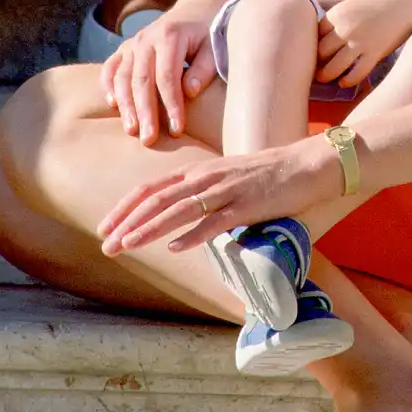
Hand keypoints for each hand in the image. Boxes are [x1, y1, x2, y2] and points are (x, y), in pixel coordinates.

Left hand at [98, 135, 338, 255]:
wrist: (306, 164)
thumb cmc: (267, 175)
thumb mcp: (226, 179)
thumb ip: (202, 195)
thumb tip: (180, 219)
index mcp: (199, 171)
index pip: (152, 188)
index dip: (125, 208)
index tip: (105, 227)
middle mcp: (207, 177)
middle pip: (157, 199)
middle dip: (128, 223)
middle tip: (106, 245)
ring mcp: (227, 190)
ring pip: (180, 209)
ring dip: (149, 229)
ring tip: (127, 246)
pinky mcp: (248, 205)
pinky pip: (216, 221)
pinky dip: (194, 234)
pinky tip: (176, 248)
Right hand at [100, 1, 220, 144]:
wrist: (195, 11)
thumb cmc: (208, 35)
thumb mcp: (214, 48)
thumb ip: (204, 69)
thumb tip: (190, 92)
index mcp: (170, 36)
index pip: (167, 77)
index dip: (171, 105)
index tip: (177, 130)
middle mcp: (147, 38)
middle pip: (142, 80)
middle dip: (145, 112)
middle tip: (148, 140)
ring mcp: (133, 43)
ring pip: (123, 77)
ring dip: (125, 105)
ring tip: (131, 130)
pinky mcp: (125, 48)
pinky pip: (110, 68)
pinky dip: (107, 85)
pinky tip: (112, 105)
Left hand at [316, 0, 411, 85]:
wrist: (407, 0)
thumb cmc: (381, 0)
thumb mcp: (355, 3)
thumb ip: (341, 19)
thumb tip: (328, 38)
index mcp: (337, 13)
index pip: (315, 35)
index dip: (313, 45)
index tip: (313, 52)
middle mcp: (345, 28)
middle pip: (321, 52)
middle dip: (317, 62)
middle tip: (316, 68)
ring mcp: (360, 41)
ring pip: (334, 67)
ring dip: (327, 75)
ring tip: (325, 78)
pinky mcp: (375, 53)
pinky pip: (356, 73)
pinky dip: (347, 81)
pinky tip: (344, 82)